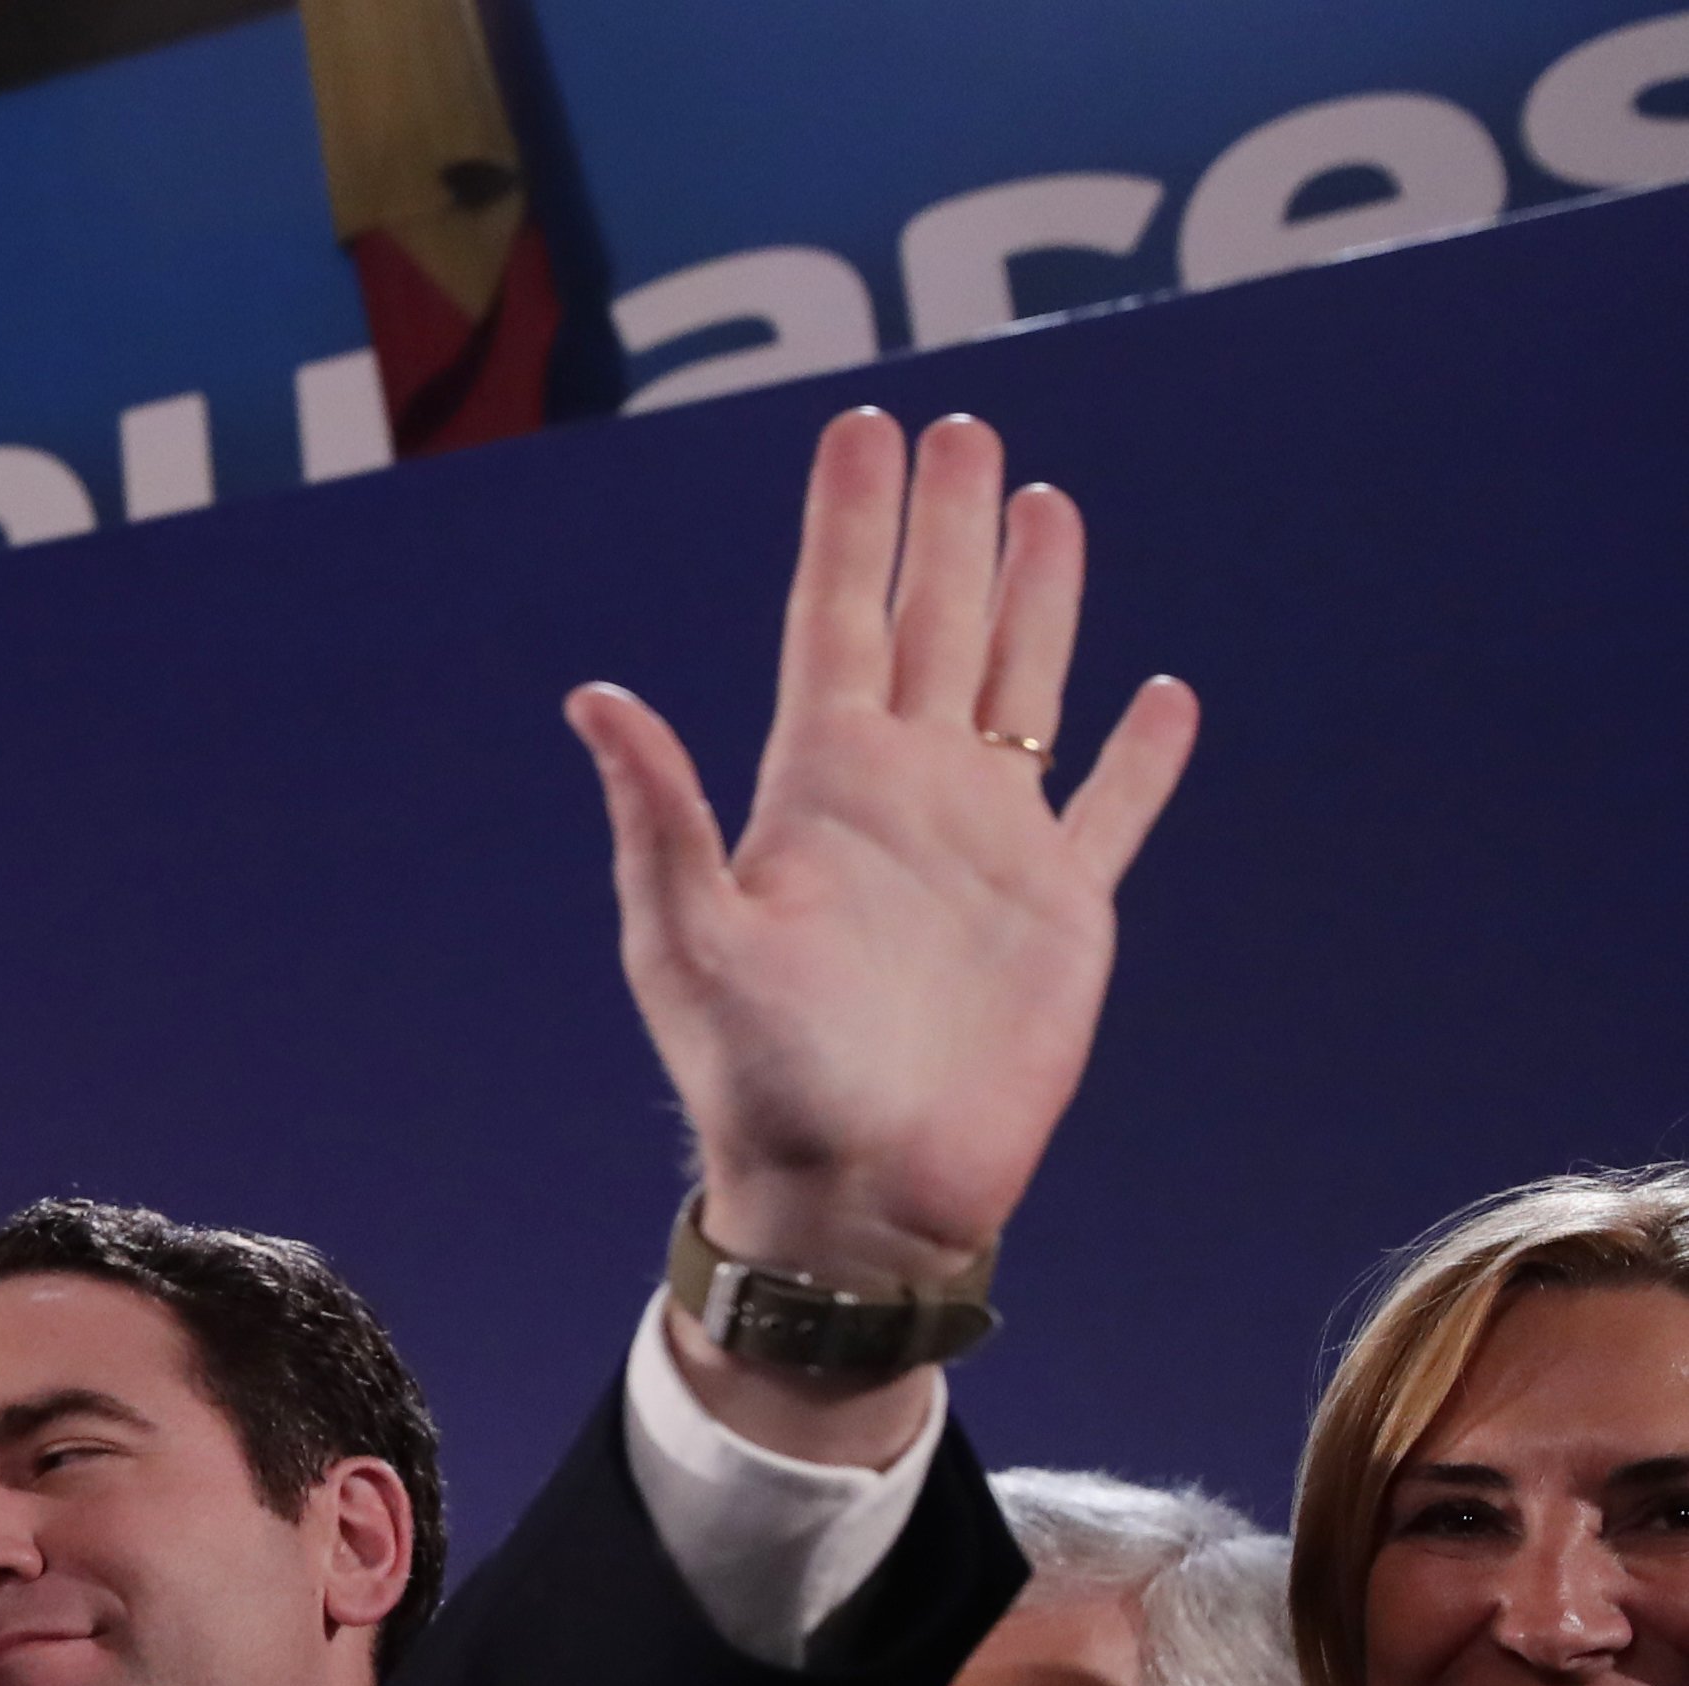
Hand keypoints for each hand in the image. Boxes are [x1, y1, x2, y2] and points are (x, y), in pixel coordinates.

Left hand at [568, 410, 1198, 1460]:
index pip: (834, 620)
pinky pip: (1113, 812)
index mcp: (816, 788)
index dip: (852, 526)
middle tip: (965, 425)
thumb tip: (593, 697)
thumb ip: (657, 816)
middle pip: (931, 625)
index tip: (865, 427)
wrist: (855, 1193)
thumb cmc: (757, 1080)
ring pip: (1021, 685)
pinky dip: (1142, 758)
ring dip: (1035, 598)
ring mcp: (987, 847)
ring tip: (1045, 504)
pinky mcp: (1063, 911)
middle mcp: (903, 796)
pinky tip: (1160, 696)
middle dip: (947, 528)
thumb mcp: (688, 939)